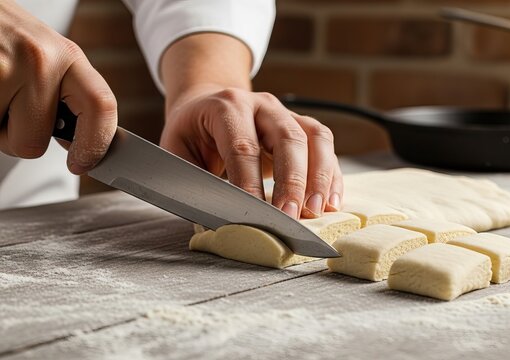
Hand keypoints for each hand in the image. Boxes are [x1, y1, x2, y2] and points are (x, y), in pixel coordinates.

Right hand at [0, 1, 116, 173]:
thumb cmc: (2, 36)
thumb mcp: (44, 55)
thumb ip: (65, 92)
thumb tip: (80, 140)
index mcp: (66, 55)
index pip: (102, 107)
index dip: (96, 144)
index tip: (83, 163)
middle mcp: (40, 59)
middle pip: (36, 142)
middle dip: (20, 137)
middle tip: (9, 107)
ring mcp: (5, 68)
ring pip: (8, 141)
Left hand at [160, 87, 343, 219]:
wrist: (207, 104)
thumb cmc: (191, 134)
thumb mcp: (176, 152)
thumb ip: (192, 180)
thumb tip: (215, 216)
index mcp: (226, 106)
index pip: (243, 146)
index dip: (250, 183)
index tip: (255, 215)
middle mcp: (262, 105)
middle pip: (287, 138)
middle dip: (292, 182)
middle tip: (291, 217)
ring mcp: (286, 113)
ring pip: (315, 137)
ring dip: (320, 176)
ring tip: (318, 210)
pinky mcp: (302, 126)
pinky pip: (325, 146)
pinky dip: (331, 174)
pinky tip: (331, 201)